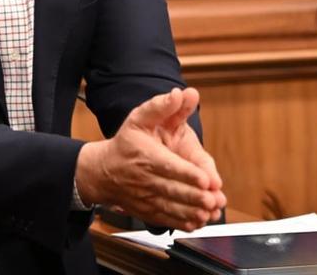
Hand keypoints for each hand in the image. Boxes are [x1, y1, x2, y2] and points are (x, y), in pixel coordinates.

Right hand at [75, 88, 225, 230]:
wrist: (102, 172)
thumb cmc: (125, 144)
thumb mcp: (138, 119)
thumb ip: (160, 107)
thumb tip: (179, 94)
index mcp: (146, 156)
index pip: (169, 166)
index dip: (188, 174)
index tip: (205, 180)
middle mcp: (146, 179)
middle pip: (173, 190)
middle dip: (195, 196)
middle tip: (214, 199)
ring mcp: (146, 198)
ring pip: (171, 207)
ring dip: (192, 212)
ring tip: (210, 212)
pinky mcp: (148, 211)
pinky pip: (166, 219)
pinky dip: (182, 222)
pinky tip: (197, 222)